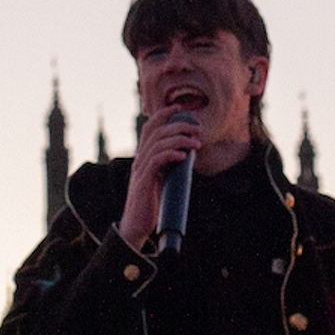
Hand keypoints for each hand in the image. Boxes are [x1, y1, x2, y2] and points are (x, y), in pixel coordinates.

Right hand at [118, 105, 202, 250]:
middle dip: (178, 126)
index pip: (150, 128)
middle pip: (156, 132)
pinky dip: (171, 155)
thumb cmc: (151, 204)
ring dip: (180, 140)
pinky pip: (156, 161)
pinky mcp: (143, 182)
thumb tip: (187, 155)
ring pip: (157, 144)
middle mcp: (139, 160)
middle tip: (198, 129)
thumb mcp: (161, 180)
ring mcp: (140, 170)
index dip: (163, 115)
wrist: (136, 226)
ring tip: (196, 144)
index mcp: (143, 157)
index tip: (180, 108)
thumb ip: (169, 166)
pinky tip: (183, 157)